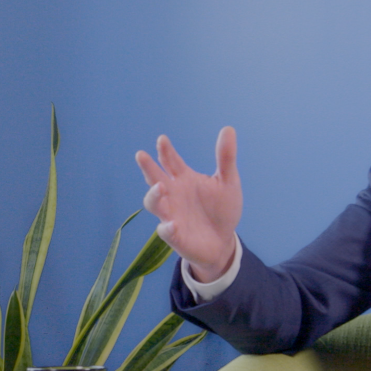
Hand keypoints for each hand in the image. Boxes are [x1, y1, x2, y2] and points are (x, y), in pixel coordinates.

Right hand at [135, 127, 242, 282]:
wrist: (223, 241)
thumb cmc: (222, 210)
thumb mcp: (228, 182)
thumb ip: (226, 158)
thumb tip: (228, 128)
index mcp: (184, 179)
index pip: (171, 162)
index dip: (165, 151)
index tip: (162, 140)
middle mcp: (173, 194)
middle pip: (154, 178)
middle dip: (148, 168)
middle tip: (141, 155)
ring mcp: (171, 214)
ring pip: (154, 203)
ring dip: (154, 195)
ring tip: (160, 187)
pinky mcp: (175, 235)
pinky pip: (166, 231)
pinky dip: (167, 227)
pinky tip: (172, 224)